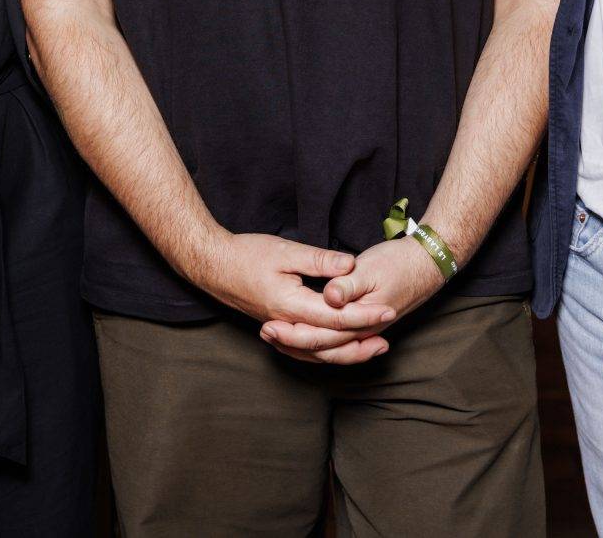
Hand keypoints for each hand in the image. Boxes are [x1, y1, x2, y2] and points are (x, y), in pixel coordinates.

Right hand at [192, 232, 394, 346]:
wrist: (213, 265)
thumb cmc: (246, 254)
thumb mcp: (286, 251)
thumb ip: (319, 260)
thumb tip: (351, 264)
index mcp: (291, 305)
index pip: (336, 317)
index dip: (364, 315)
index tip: (388, 310)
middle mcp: (287, 324)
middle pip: (331, 342)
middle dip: (363, 336)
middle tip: (390, 329)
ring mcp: (281, 328)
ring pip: (319, 351)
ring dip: (348, 350)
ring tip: (373, 346)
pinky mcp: (278, 327)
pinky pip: (306, 349)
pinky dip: (327, 350)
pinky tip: (341, 345)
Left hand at [262, 237, 443, 364]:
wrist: (428, 264)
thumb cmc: (399, 263)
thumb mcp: (371, 268)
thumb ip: (348, 284)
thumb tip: (329, 296)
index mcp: (361, 319)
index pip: (322, 336)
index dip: (293, 333)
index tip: (269, 325)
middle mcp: (363, 332)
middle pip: (322, 348)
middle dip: (291, 342)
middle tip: (264, 332)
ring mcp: (365, 331)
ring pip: (329, 350)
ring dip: (301, 345)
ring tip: (275, 336)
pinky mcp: (364, 324)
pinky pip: (337, 343)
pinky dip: (316, 343)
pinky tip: (301, 335)